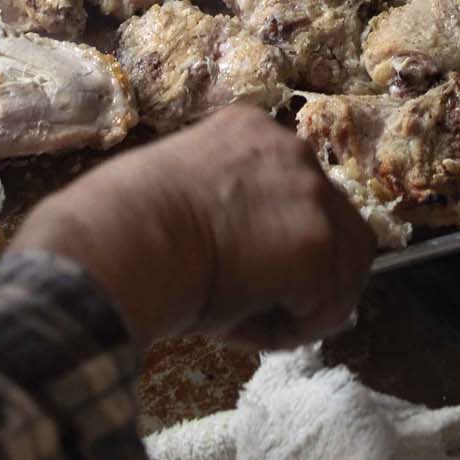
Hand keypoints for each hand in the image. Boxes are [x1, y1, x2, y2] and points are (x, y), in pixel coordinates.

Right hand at [14, 106, 375, 349]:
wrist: (116, 244)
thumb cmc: (125, 230)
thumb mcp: (182, 195)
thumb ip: (227, 210)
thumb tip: (250, 255)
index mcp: (251, 131)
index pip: (298, 190)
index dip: (282, 239)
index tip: (249, 272)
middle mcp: (290, 150)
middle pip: (337, 221)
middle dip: (313, 271)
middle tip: (268, 306)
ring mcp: (310, 193)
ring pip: (342, 265)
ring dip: (306, 303)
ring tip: (249, 321)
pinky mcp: (316, 243)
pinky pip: (326, 304)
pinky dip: (294, 328)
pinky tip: (243, 329)